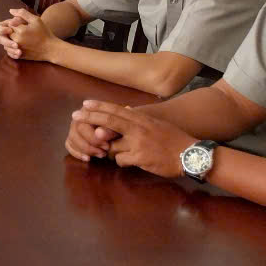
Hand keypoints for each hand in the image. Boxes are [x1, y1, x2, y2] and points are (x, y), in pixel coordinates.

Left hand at [0, 8, 58, 61]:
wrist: (51, 49)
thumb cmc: (44, 33)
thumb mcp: (36, 20)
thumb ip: (22, 13)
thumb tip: (10, 11)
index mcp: (20, 30)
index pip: (9, 23)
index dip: (13, 23)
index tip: (21, 24)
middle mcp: (17, 40)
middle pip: (6, 33)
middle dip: (11, 31)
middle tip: (21, 31)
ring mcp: (17, 49)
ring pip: (5, 42)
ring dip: (9, 39)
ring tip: (20, 37)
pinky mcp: (18, 56)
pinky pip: (8, 51)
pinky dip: (10, 47)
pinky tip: (18, 44)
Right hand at [65, 115, 118, 161]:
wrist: (122, 126)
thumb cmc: (121, 126)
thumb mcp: (118, 128)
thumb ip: (109, 131)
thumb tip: (98, 134)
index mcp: (88, 111)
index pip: (82, 126)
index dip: (93, 139)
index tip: (107, 146)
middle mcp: (78, 118)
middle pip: (75, 133)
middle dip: (89, 146)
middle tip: (104, 153)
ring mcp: (74, 127)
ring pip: (71, 139)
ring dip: (84, 150)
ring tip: (101, 155)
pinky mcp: (73, 136)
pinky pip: (69, 145)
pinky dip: (76, 153)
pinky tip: (88, 159)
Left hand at [69, 101, 194, 177]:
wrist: (191, 155)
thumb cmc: (174, 139)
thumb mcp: (157, 123)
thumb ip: (140, 118)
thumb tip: (126, 109)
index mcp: (142, 119)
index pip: (116, 110)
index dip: (99, 106)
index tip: (85, 103)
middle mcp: (139, 129)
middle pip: (109, 121)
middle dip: (90, 118)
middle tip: (75, 116)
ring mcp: (139, 143)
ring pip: (112, 146)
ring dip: (112, 150)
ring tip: (122, 152)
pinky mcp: (140, 158)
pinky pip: (120, 160)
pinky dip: (122, 161)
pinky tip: (131, 161)